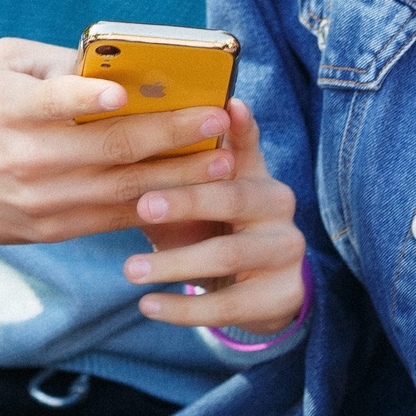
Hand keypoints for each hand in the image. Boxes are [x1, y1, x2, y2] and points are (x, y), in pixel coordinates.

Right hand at [0, 38, 242, 244]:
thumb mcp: (3, 66)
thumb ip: (59, 63)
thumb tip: (124, 67)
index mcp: (12, 108)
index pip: (53, 100)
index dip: (88, 96)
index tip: (126, 92)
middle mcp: (27, 156)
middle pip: (111, 148)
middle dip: (173, 135)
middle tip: (220, 121)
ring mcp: (40, 199)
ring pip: (122, 189)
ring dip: (180, 177)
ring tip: (225, 161)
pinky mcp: (48, 229)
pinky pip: (111, 217)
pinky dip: (153, 206)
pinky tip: (191, 193)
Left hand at [123, 98, 306, 335]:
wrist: (257, 290)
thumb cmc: (211, 229)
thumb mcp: (198, 199)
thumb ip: (177, 170)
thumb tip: (129, 136)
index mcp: (256, 174)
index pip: (247, 146)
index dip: (239, 129)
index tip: (227, 107)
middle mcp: (279, 205)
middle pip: (234, 198)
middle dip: (187, 201)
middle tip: (142, 205)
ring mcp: (287, 250)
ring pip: (229, 255)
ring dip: (174, 263)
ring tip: (129, 269)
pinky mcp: (283, 294)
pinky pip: (229, 305)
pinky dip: (183, 308)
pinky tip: (148, 305)